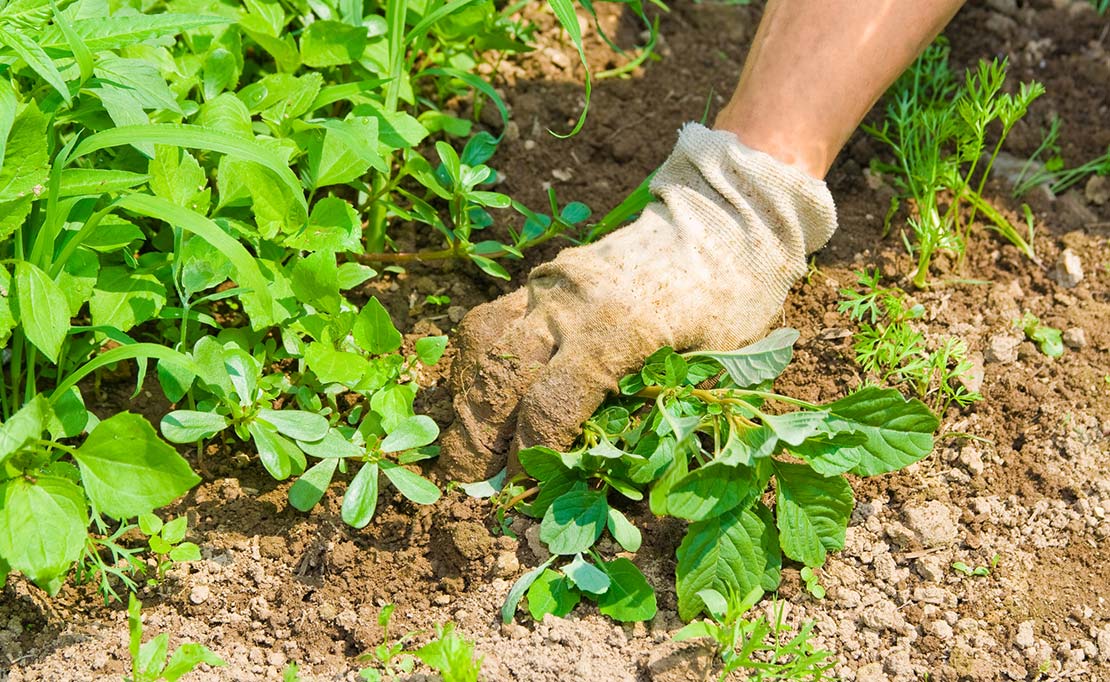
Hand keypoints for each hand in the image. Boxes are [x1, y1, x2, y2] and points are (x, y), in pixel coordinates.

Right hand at [438, 123, 836, 481]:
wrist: (725, 217)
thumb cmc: (734, 298)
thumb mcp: (718, 363)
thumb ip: (664, 411)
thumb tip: (610, 471)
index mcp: (619, 331)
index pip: (550, 406)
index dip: (530, 457)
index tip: (524, 492)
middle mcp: (572, 304)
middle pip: (501, 378)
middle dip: (478, 438)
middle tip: (474, 481)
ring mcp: (552, 284)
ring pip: (484, 344)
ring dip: (467, 399)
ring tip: (469, 442)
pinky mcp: (545, 275)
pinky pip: (492, 319)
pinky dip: (478, 362)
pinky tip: (481, 392)